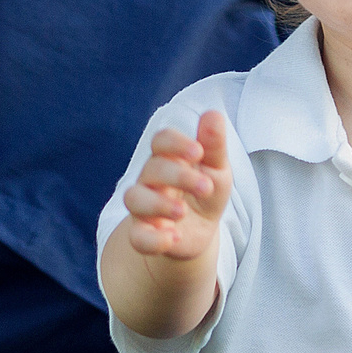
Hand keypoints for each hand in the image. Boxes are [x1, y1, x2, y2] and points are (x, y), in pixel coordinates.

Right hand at [121, 110, 232, 262]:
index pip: (161, 141)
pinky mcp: (144, 235)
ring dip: (158, 204)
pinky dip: (153, 239)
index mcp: (169, 159)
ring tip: (182, 212)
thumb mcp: (217, 169)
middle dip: (178, 176)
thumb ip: (214, 145)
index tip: (199, 153)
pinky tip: (174, 237)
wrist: (200, 231)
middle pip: (151, 169)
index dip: (176, 144)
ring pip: (134, 198)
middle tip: (206, 188)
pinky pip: (137, 237)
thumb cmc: (206, 192)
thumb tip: (213, 114)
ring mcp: (144, 208)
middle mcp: (150, 180)